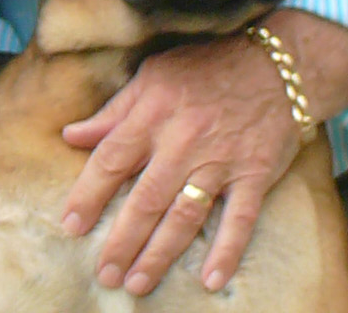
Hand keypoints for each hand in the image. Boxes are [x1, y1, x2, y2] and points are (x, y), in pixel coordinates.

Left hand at [60, 32, 298, 296]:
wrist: (277, 64)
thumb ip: (113, 112)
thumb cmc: (206, 67)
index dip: (88, 195)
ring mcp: (220, 161)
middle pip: (145, 199)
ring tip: (138, 283)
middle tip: (104, 274)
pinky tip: (210, 280)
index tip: (71, 226)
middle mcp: (182, 142)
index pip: (111, 160)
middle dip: (122, 240)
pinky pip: (240, 219)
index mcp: (152, 115)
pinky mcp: (254, 175)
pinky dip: (226, 250)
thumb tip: (71, 135)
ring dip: (160, 253)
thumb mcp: (152, 76)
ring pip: (185, 215)